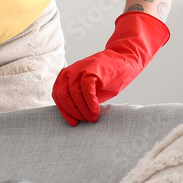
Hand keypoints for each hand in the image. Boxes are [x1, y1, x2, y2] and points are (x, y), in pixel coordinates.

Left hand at [53, 11, 169, 126]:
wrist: (124, 59)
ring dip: (82, 110)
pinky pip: (86, 90)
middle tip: (84, 121)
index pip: (57, 96)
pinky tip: (95, 111)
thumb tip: (76, 117)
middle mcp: (68, 72)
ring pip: (73, 95)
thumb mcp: (89, 90)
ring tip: (92, 118)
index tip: (73, 123)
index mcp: (65, 76)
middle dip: (72, 111)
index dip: (65, 112)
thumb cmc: (107, 78)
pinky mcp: (91, 70)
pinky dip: (90, 103)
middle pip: (62, 96)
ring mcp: (79, 70)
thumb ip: (80, 99)